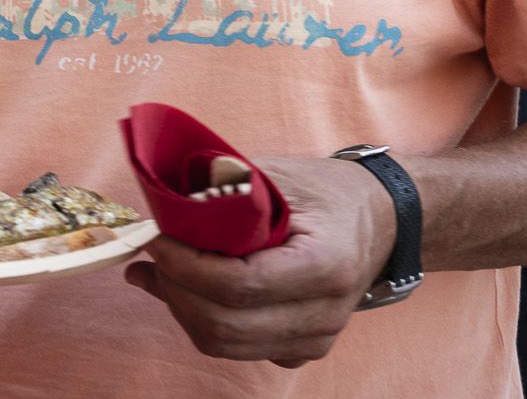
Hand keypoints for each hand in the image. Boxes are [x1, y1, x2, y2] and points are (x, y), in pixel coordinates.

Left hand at [124, 155, 393, 364]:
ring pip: (225, 345)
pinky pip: (237, 348)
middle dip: (175, 291)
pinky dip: (202, 321)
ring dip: (181, 309)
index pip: (238, 285)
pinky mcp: (302, 351)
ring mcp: (316, 340)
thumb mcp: (278, 174)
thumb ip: (224, 189)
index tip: (155, 241)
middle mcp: (325, 313)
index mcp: (325, 265)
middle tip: (148, 257)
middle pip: (226, 325)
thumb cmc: (325, 191)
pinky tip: (184, 288)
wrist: (378, 221)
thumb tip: (163, 203)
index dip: (185, 267)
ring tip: (154, 273)